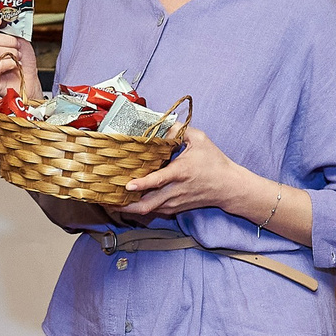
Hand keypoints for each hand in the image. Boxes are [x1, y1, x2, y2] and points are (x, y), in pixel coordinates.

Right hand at [0, 11, 33, 95]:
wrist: (28, 79)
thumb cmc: (21, 59)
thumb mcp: (16, 36)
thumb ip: (7, 27)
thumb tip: (3, 18)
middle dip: (8, 40)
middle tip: (16, 45)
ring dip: (11, 53)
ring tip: (17, 57)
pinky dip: (9, 64)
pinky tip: (14, 65)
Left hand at [121, 122, 269, 221]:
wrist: (228, 187)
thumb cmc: (214, 163)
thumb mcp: (200, 140)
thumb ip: (181, 130)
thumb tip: (163, 124)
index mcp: (181, 172)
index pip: (159, 180)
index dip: (142, 184)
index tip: (127, 185)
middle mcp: (175, 191)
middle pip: (147, 205)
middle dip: (125, 205)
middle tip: (107, 200)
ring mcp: (174, 202)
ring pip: (148, 211)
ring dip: (129, 208)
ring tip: (111, 202)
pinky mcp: (175, 209)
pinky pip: (154, 211)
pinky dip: (140, 208)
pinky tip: (127, 202)